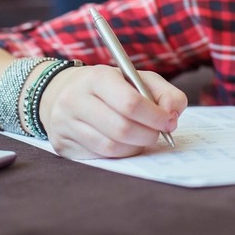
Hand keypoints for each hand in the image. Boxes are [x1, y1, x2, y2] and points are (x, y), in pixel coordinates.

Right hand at [39, 65, 187, 158]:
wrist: (62, 92)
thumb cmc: (109, 87)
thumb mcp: (137, 79)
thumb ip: (164, 93)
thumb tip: (172, 116)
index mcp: (97, 77)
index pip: (130, 103)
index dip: (155, 117)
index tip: (168, 122)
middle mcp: (75, 99)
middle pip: (121, 129)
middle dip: (148, 135)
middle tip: (157, 133)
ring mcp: (65, 124)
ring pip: (110, 147)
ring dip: (134, 147)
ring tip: (141, 138)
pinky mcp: (62, 144)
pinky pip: (99, 157)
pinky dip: (119, 154)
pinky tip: (123, 144)